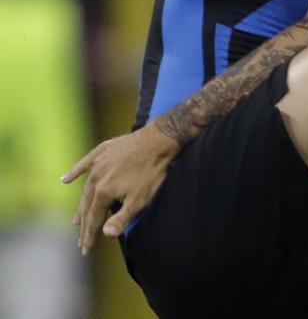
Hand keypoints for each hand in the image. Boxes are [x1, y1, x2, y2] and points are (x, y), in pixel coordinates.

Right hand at [60, 124, 180, 253]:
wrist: (157, 140)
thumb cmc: (151, 172)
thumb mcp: (140, 199)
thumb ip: (121, 218)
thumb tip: (105, 235)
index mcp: (103, 192)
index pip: (93, 219)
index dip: (89, 236)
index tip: (85, 250)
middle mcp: (95, 179)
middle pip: (87, 207)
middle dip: (84, 226)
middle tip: (80, 242)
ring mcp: (97, 164)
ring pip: (85, 189)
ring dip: (81, 206)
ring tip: (76, 221)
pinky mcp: (102, 152)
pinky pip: (84, 164)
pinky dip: (75, 172)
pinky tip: (65, 180)